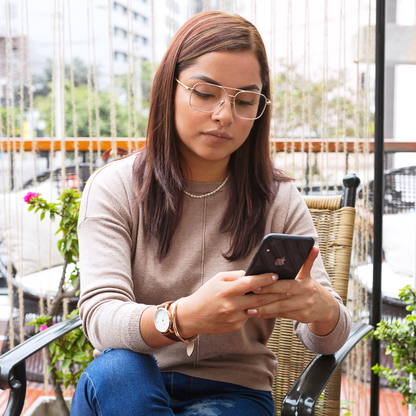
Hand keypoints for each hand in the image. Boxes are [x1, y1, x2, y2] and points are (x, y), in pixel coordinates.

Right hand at [175, 270, 291, 337]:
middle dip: (275, 294)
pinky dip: (253, 311)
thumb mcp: (218, 280)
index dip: (264, 279)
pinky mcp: (234, 326)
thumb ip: (235, 276)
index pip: (250, 283)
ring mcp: (234, 318)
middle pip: (259, 299)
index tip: (276, 275)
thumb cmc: (205, 294)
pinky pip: (248, 317)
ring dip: (269, 304)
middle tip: (289, 289)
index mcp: (227, 290)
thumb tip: (251, 274)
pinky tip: (260, 306)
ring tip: (282, 297)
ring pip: (256, 309)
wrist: (192, 316)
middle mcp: (231, 305)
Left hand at [246, 247, 339, 335]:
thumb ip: (307, 261)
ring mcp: (302, 309)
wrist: (326, 308)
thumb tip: (313, 246)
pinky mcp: (299, 318)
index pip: (285, 285)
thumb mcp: (309, 275)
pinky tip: (256, 314)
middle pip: (281, 298)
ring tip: (248, 309)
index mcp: (304, 285)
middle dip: (264, 297)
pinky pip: (281, 316)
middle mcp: (304, 298)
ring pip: (280, 309)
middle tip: (249, 295)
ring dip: (264, 309)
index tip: (256, 284)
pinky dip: (268, 315)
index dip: (271, 285)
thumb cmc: (311, 288)